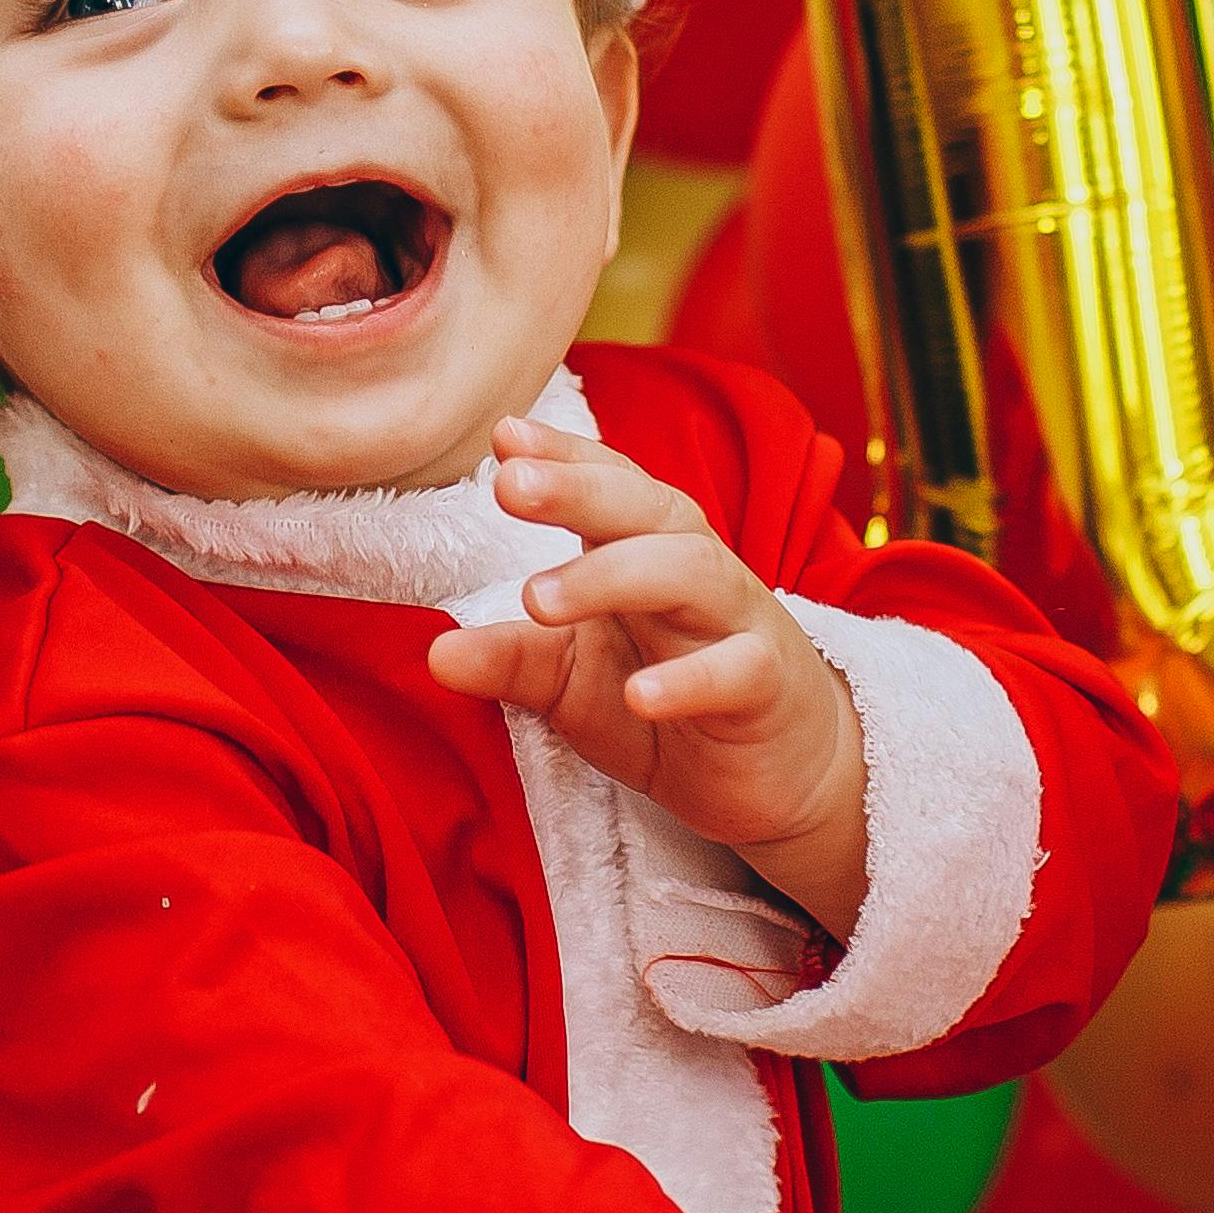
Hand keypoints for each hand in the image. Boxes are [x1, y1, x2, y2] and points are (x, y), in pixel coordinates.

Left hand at [422, 417, 870, 929]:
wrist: (778, 776)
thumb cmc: (667, 707)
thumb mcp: (573, 685)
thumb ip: (512, 661)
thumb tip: (435, 653)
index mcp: (645, 554)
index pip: (609, 486)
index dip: (561, 457)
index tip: (501, 436)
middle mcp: (697, 571)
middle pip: (648, 510)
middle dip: (578, 492)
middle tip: (509, 486)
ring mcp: (740, 624)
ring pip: (692, 574)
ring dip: (613, 579)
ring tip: (537, 599)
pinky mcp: (770, 689)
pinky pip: (738, 670)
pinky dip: (688, 680)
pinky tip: (640, 695)